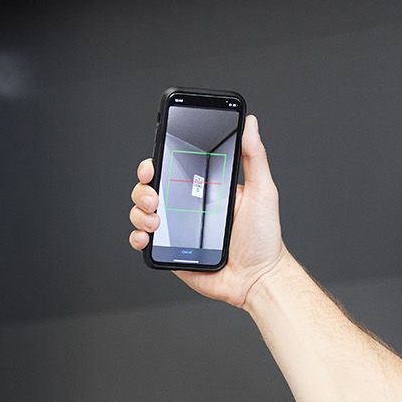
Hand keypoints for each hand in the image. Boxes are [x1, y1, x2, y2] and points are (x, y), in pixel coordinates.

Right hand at [128, 114, 287, 308]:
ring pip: (141, 212)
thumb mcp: (262, 190)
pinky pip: (143, 242)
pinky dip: (137, 237)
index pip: (172, 168)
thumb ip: (254, 156)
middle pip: (150, 189)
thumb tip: (250, 123)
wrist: (258, 278)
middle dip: (143, 189)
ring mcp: (176, 230)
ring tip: (155, 222)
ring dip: (139, 213)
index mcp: (204, 189)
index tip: (153, 165)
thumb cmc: (264, 238)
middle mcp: (187, 207)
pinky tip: (146, 237)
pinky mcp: (170, 252)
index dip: (156, 163)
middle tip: (155, 197)